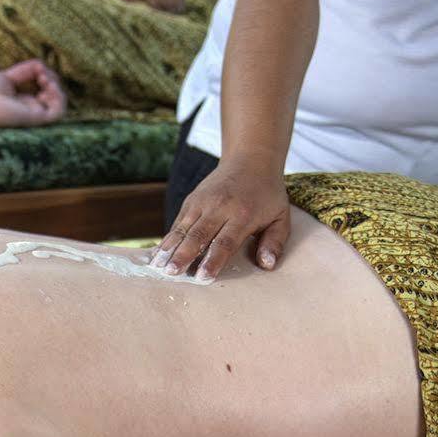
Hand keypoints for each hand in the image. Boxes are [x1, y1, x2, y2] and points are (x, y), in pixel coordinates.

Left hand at [0, 60, 67, 128]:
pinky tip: (47, 86)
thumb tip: (41, 65)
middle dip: (53, 80)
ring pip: (59, 106)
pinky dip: (58, 98)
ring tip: (44, 78)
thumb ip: (24, 71)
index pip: (44, 90)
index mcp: (22, 102)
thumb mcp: (6, 76)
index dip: (46, 76)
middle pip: (54, 96)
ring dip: (57, 89)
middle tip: (40, 72)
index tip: (37, 67)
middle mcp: (30, 110)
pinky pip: (58, 113)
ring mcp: (33, 116)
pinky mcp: (35, 120)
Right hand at [154, 160, 291, 278]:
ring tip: (157, 266)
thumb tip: (267, 265)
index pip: (225, 241)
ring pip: (183, 228)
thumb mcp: (280, 217)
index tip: (202, 277)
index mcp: (243, 215)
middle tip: (171, 273)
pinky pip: (178, 222)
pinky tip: (157, 254)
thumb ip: (275, 242)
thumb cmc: (267, 194)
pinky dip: (168, 238)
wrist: (251, 159)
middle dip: (184, 255)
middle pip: (199, 235)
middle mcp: (220, 207)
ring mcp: (203, 202)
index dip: (213, 260)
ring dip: (169, 247)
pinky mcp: (192, 200)